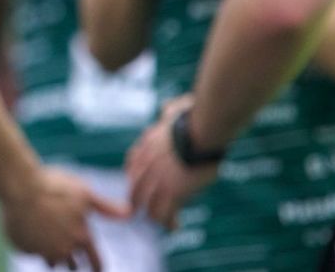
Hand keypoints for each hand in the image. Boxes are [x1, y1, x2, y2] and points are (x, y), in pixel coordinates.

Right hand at [0, 166, 129, 270]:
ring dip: (51, 252)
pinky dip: (31, 243)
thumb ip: (105, 207)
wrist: (18, 186)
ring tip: (47, 234)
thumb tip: (129, 214)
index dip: (98, 266)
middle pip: (72, 264)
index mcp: (81, 238)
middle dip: (72, 258)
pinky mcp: (23, 248)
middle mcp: (63, 249)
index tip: (97, 269)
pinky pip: (30, 250)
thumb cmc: (52, 186)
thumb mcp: (83, 192)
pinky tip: (27, 225)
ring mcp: (41, 251)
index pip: (96, 262)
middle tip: (66, 244)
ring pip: (50, 259)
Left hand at [124, 96, 217, 229]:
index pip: (132, 167)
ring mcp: (158, 180)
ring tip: (164, 222)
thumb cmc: (195, 118)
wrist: (202, 129)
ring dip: (155, 216)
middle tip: (148, 211)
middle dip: (140, 202)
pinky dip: (169, 222)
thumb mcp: (175, 110)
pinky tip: (175, 226)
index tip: (143, 187)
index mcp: (146, 146)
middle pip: (135, 190)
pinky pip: (165, 214)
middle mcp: (147, 165)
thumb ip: (168, 112)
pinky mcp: (172, 192)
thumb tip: (166, 109)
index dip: (137, 180)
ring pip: (148, 206)